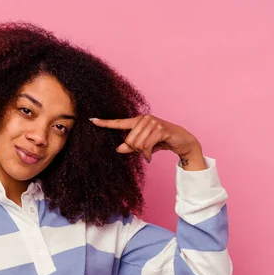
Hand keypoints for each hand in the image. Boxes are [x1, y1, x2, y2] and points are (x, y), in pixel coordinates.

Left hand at [90, 114, 204, 167]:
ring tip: (149, 152)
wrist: (182, 141)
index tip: (92, 120)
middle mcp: (144, 119)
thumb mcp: (143, 146)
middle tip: (145, 152)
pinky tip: (151, 155)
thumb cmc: (161, 142)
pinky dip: (148, 154)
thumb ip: (131, 147)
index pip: (119, 123)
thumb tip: (119, 149)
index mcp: (138, 121)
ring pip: (137, 144)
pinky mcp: (160, 128)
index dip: (105, 123)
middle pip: (129, 140)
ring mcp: (153, 122)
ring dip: (143, 153)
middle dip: (136, 150)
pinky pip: (146, 145)